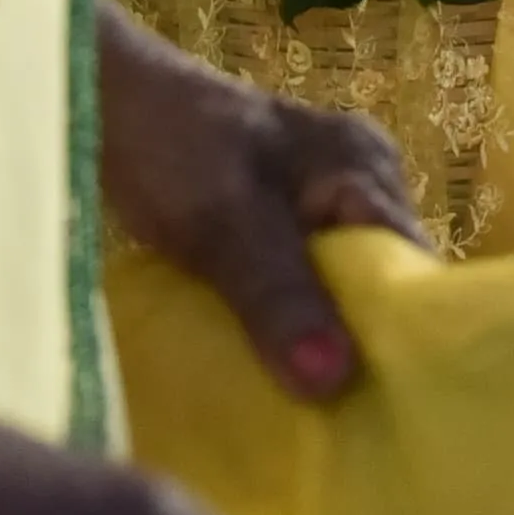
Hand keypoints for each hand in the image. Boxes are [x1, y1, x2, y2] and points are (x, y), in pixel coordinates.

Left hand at [98, 11, 419, 401]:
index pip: (414, 268)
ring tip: (296, 404)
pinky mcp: (281, 220)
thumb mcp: (224, 223)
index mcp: (366, 169)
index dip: (405, 338)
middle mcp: (360, 181)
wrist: (99, 95)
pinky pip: (303, 281)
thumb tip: (336, 381)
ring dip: (316, 339)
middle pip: (382, 283)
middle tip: (332, 419)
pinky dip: (287, 321)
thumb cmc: (166, 144)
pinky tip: (265, 361)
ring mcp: (320, 198)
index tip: (381, 408)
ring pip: (339, 288)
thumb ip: (280, 295)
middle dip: (357, 346)